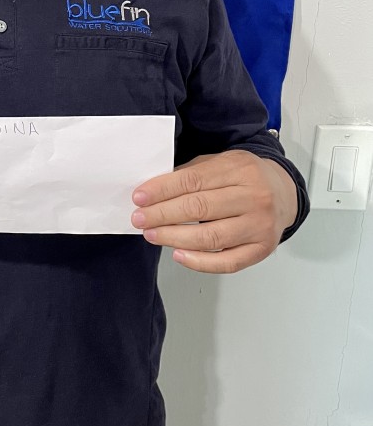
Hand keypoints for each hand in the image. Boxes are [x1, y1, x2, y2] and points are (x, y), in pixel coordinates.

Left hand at [130, 150, 297, 273]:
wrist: (284, 192)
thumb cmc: (247, 177)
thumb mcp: (221, 162)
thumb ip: (191, 174)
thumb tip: (154, 192)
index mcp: (240, 169)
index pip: (193, 181)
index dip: (162, 190)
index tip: (139, 198)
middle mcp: (254, 197)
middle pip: (199, 208)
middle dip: (162, 215)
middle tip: (140, 219)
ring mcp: (259, 225)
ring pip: (210, 237)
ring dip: (174, 238)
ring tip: (152, 234)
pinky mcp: (261, 249)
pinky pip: (227, 262)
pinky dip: (200, 262)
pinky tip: (179, 254)